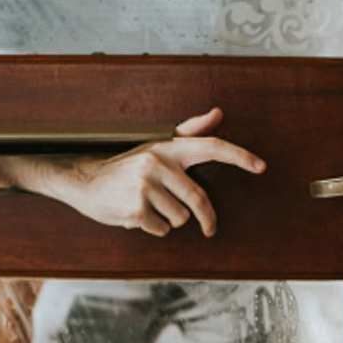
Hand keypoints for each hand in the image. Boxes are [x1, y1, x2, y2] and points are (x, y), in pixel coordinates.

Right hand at [0, 107, 265, 237]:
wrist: (82, 182)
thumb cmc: (123, 167)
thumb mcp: (153, 147)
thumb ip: (188, 132)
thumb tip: (218, 113)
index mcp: (166, 148)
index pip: (210, 147)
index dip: (239, 156)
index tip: (260, 167)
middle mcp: (157, 164)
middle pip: (198, 199)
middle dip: (207, 218)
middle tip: (210, 228)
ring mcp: (145, 188)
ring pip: (179, 218)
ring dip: (168, 220)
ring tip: (149, 210)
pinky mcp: (135, 209)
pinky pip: (161, 229)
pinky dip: (152, 228)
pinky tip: (136, 216)